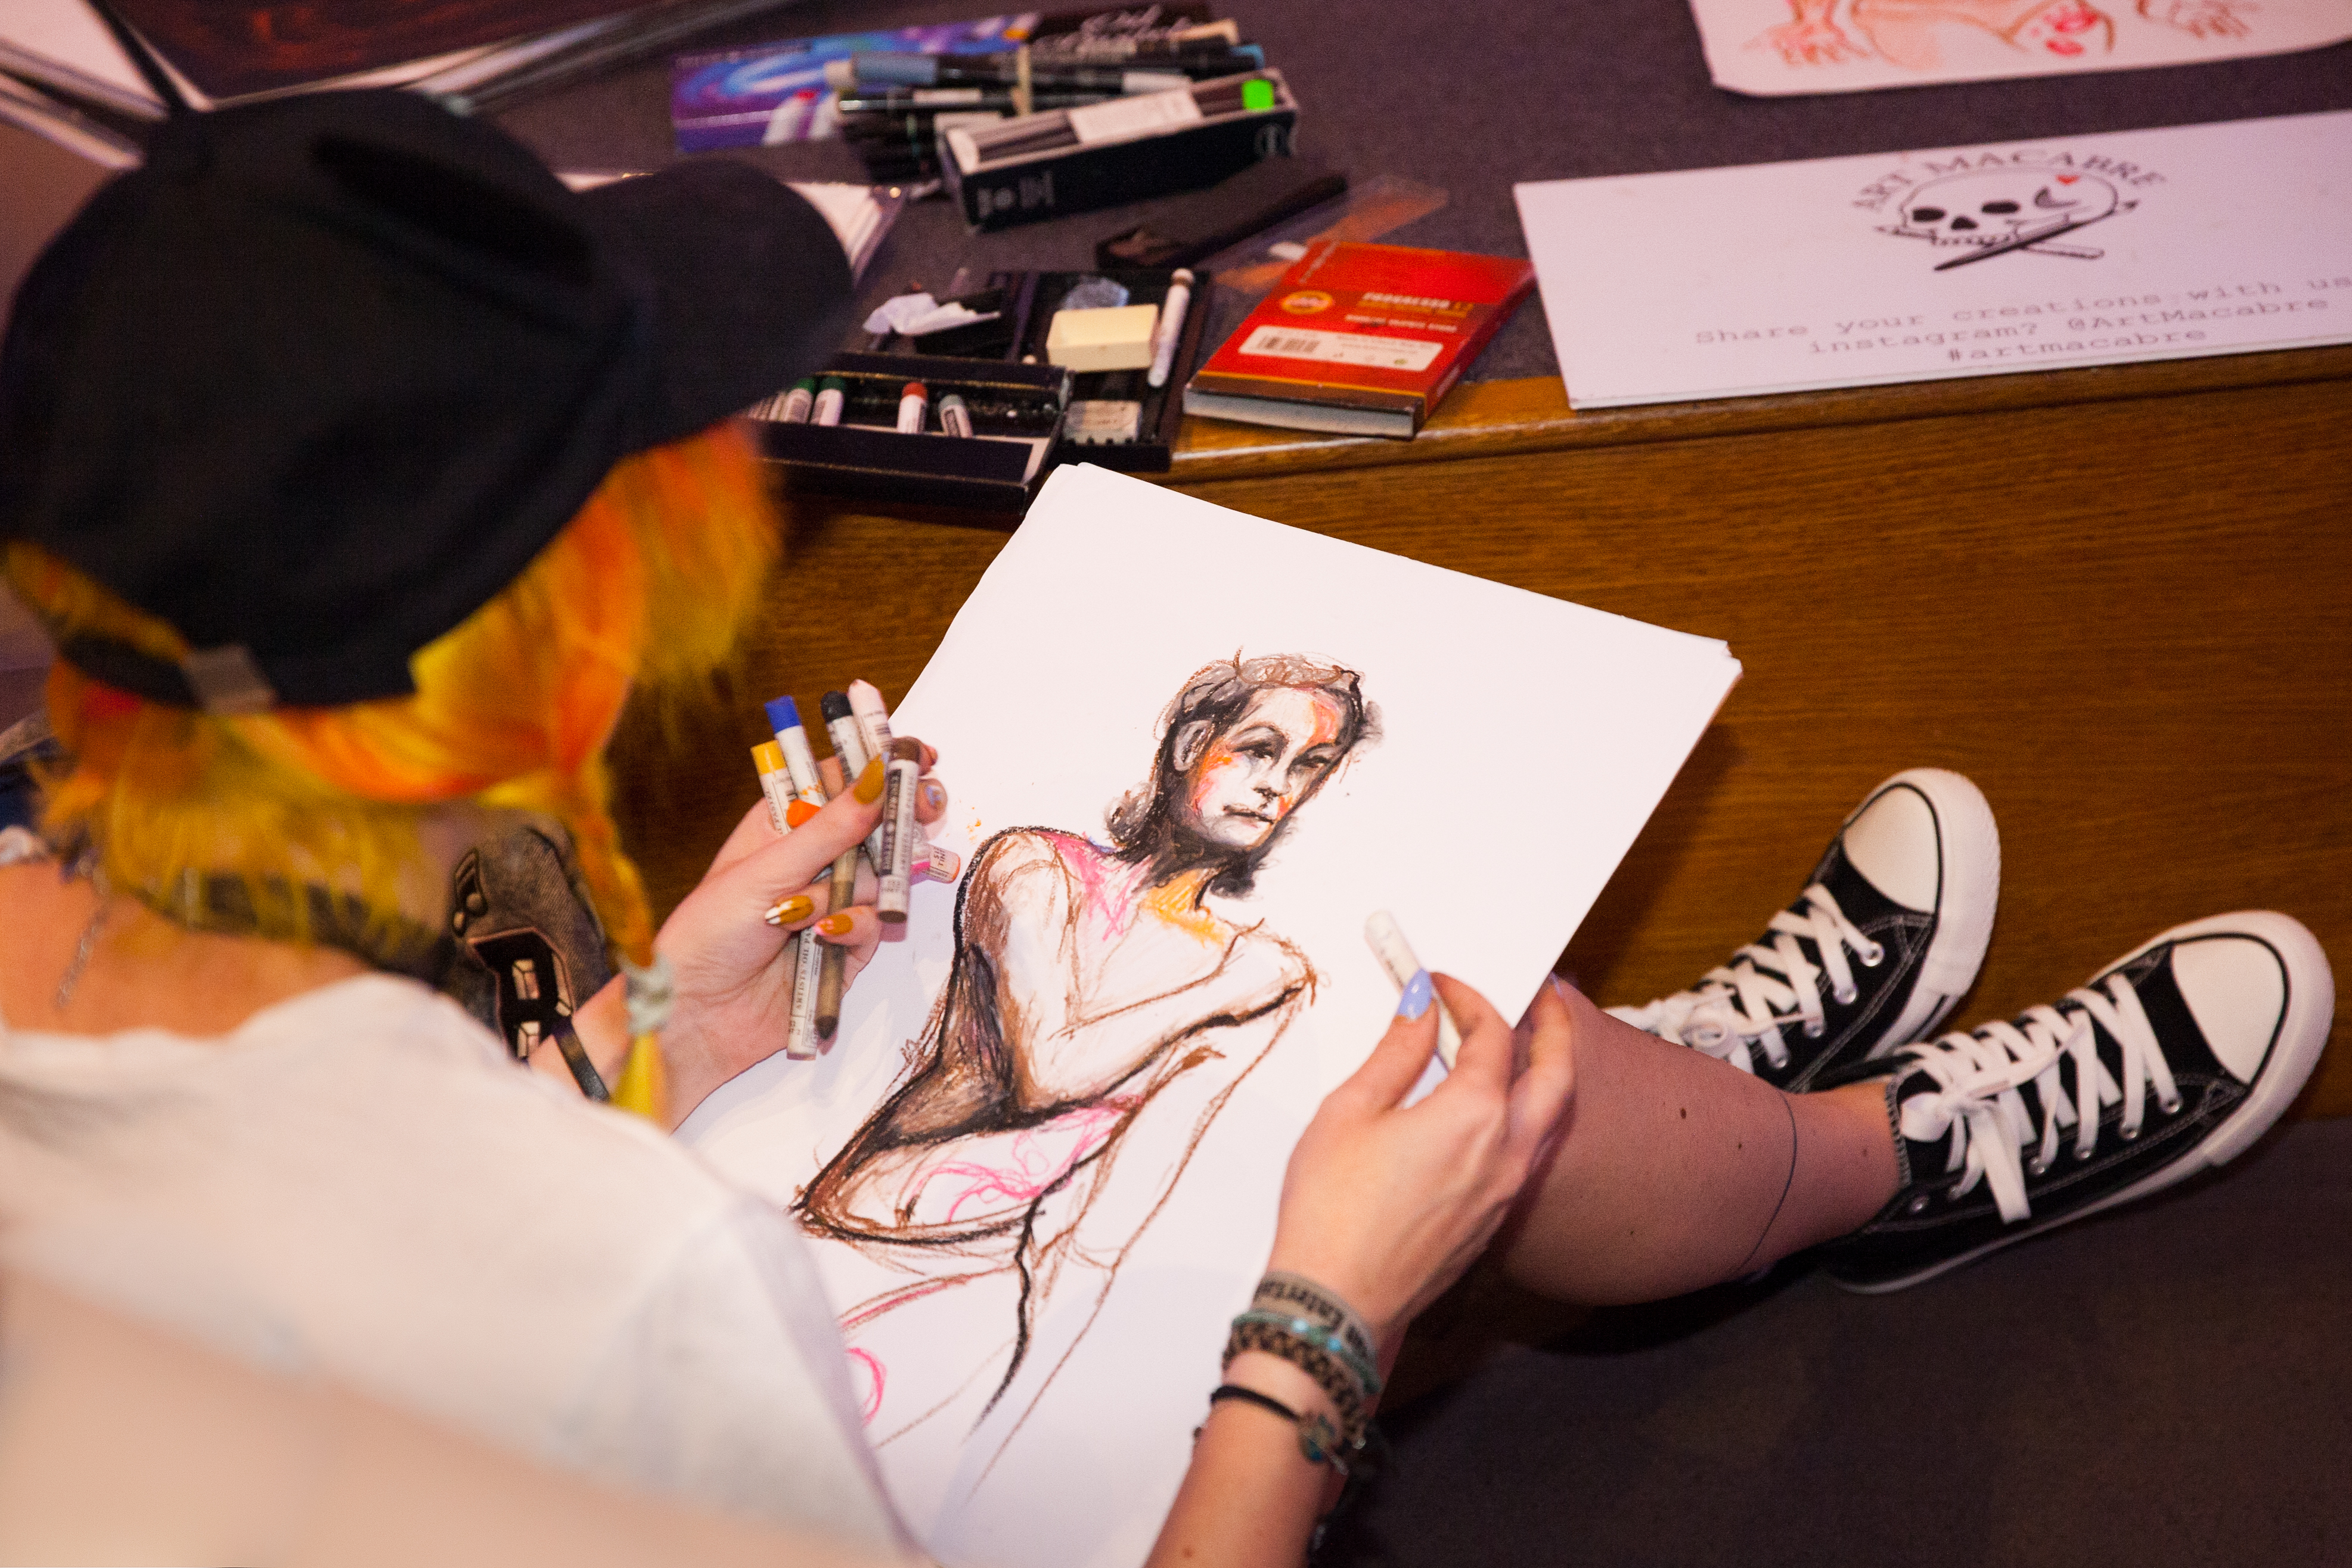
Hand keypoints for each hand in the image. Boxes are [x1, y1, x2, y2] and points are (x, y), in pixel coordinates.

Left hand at [563, 742, 946, 1125]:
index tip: (918, 756)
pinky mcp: (845, 947)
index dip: (879, 767)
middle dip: (901, 819)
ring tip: (814, 912)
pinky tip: (824, 939)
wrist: (697, 1018)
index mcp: (780, 825)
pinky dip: (854, 928)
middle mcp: (810, 860)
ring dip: (862, 888)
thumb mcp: (766, 871)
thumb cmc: (709, 934)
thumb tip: (876, 775)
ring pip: (882, 877)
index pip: (839, 782)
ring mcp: (830, 902)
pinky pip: (873, 924)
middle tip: (926, 808)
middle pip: (875, 826)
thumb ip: (829, 829)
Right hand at [1262, 975, 1575, 1352]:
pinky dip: (1524, 1114)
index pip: (1493, 1036)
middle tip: (1543, 995)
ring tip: (1525, 1044)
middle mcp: (1506, 1152)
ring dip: (1547, 1072)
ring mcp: (1505, 1192)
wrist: (1336, 1302)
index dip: (1468, 999)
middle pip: (1557, 1074)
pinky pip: (1527, 1153)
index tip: (1439, 984)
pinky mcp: (1492, 1221)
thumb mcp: (1350, 1112)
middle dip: (1555, 1026)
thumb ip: (1395, 1053)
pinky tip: (1492, 1107)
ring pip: (1551, 1118)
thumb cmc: (1332, 1209)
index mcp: (1474, 1116)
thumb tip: (1420, 1009)